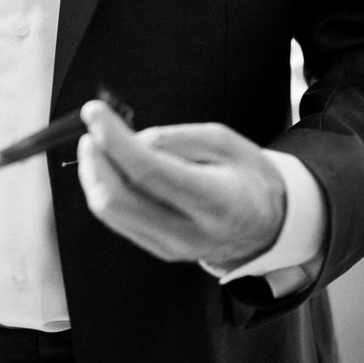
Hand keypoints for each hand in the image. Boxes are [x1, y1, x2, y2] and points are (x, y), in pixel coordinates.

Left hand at [76, 100, 285, 269]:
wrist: (270, 226)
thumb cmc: (249, 178)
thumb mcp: (225, 141)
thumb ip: (177, 138)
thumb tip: (132, 140)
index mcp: (214, 200)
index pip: (148, 171)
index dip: (114, 139)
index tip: (95, 112)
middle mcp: (189, 231)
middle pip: (118, 199)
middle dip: (95, 159)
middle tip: (93, 129)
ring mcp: (171, 247)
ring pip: (110, 211)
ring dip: (95, 173)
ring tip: (102, 145)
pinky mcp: (159, 250)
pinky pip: (118, 219)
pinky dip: (106, 189)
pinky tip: (113, 168)